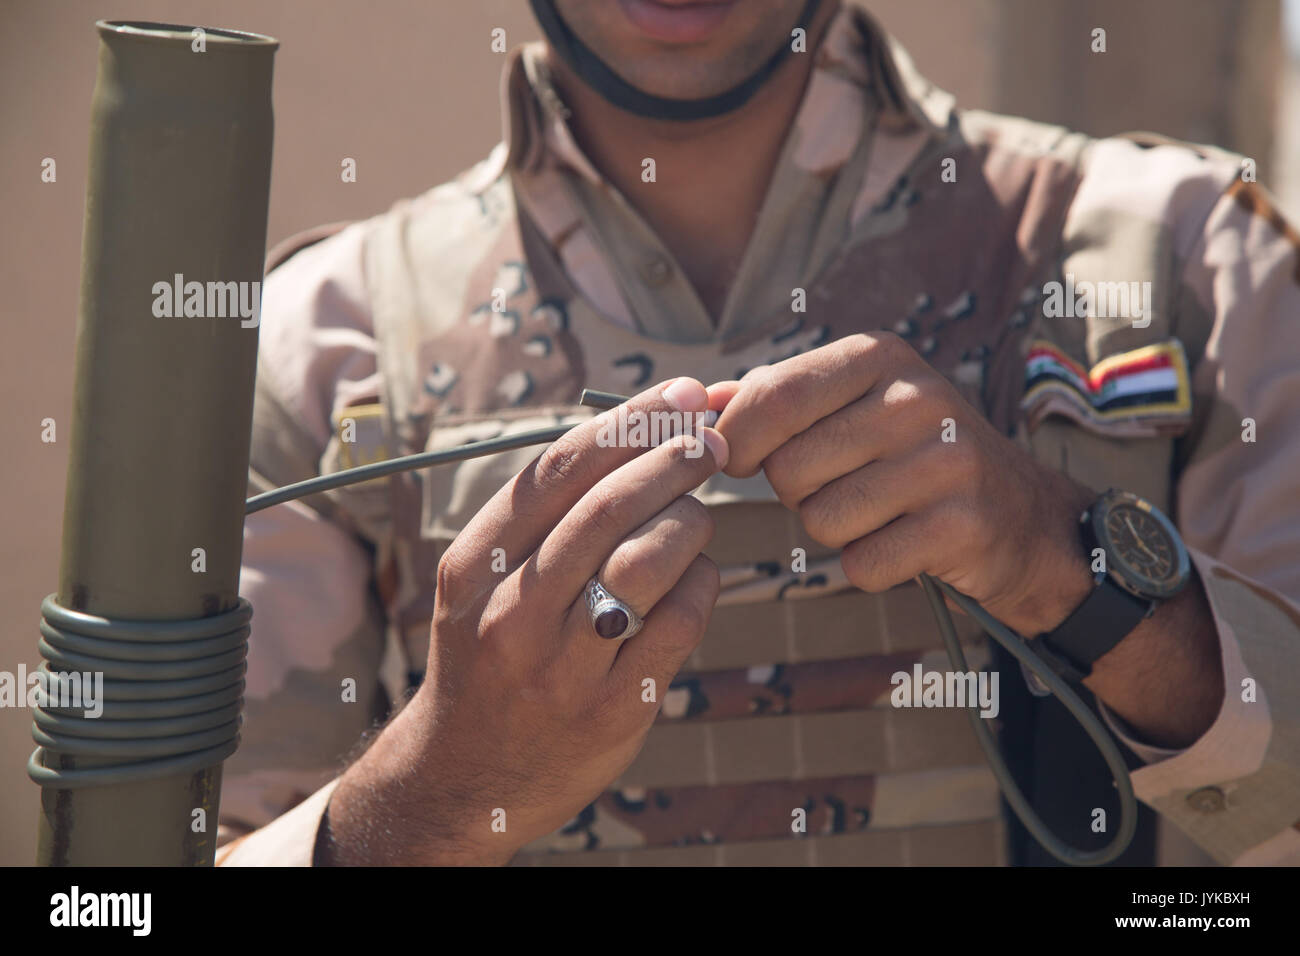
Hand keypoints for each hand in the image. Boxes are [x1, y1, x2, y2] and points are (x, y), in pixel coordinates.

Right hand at [321, 379, 727, 864]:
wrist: (465, 775)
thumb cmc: (489, 651)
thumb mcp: (482, 581)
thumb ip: (546, 513)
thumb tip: (642, 427)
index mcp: (474, 566)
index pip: (558, 469)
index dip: (629, 421)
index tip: (679, 396)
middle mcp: (511, 612)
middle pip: (607, 508)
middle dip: (673, 461)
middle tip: (710, 444)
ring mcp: (561, 666)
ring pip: (647, 560)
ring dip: (690, 522)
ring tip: (695, 518)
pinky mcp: (613, 710)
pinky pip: (678, 622)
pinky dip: (702, 584)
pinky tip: (696, 578)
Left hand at [709, 332, 1094, 635]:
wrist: (1019, 515)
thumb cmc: (910, 455)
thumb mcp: (852, 404)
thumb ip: (774, 399)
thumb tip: (696, 401)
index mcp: (879, 356)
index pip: (772, 395)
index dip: (737, 440)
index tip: (740, 459)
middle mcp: (916, 398)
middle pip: (788, 468)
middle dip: (797, 492)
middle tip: (845, 484)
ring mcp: (945, 461)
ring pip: (820, 520)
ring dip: (835, 530)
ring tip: (881, 510)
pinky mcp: (961, 525)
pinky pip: (862, 564)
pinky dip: (872, 565)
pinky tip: (906, 542)